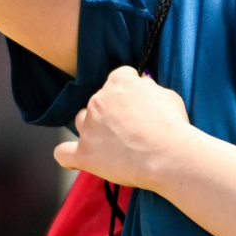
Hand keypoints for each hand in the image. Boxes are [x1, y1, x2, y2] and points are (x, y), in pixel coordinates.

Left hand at [54, 67, 194, 190]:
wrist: (168, 155)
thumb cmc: (172, 124)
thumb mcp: (168, 96)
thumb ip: (150, 89)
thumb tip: (142, 85)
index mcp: (119, 82)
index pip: (119, 78)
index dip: (130, 90)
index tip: (139, 102)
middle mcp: (98, 100)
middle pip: (99, 100)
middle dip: (112, 111)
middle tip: (132, 127)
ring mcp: (89, 127)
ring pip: (82, 121)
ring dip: (93, 128)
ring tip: (113, 142)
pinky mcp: (83, 154)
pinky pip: (63, 153)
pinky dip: (69, 155)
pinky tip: (81, 157)